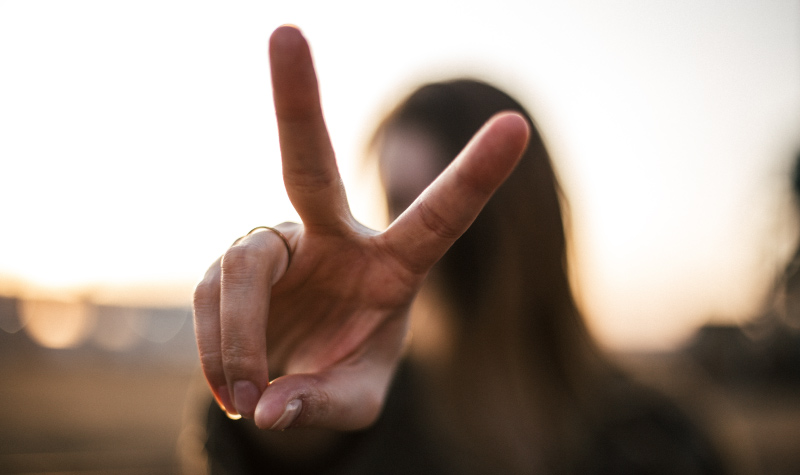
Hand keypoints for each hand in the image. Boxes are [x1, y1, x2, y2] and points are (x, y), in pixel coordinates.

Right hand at [193, 25, 529, 430]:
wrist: (292, 381)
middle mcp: (332, 236)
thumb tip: (274, 411)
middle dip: (297, 100)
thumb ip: (325, 405)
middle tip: (283, 32)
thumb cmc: (341, 379)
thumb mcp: (355, 400)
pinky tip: (232, 386)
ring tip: (249, 395)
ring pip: (241, 270)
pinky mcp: (229, 265)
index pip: (438, 218)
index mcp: (392, 266)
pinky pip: (210, 299)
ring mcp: (276, 245)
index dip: (474, 176)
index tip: (516, 126)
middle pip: (308, 163)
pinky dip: (214, 352)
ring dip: (238, 341)